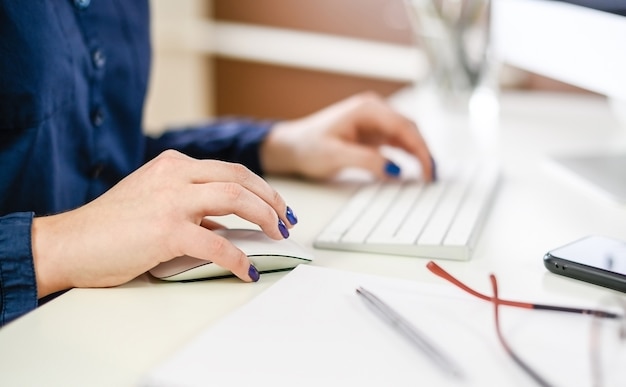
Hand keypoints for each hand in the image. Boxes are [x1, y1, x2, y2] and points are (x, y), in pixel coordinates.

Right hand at [31, 150, 295, 297]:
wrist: (69, 243)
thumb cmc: (108, 227)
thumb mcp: (153, 199)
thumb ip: (188, 204)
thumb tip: (222, 224)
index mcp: (174, 164)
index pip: (230, 169)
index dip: (260, 188)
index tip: (276, 205)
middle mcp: (175, 175)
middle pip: (240, 178)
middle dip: (271, 199)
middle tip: (285, 220)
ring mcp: (171, 200)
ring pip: (236, 198)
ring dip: (264, 217)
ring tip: (277, 235)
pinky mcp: (166, 230)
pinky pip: (217, 244)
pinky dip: (238, 258)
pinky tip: (246, 270)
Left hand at [260, 92, 434, 180]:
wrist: (291, 146)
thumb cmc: (308, 147)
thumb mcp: (335, 156)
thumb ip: (366, 161)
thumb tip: (395, 169)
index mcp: (367, 109)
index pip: (404, 126)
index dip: (421, 149)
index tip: (428, 170)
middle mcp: (374, 110)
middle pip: (409, 129)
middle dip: (424, 152)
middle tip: (432, 178)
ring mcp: (374, 121)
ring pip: (406, 135)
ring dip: (418, 153)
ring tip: (428, 176)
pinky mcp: (372, 132)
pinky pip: (396, 142)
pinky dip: (407, 154)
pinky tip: (413, 169)